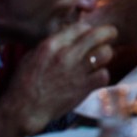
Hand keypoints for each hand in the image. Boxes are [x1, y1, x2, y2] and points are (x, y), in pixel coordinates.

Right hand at [0, 23, 118, 133]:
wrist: (24, 109)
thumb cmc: (25, 81)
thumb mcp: (34, 54)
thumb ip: (54, 43)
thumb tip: (71, 36)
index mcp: (52, 45)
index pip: (81, 26)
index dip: (88, 29)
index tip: (90, 33)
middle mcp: (67, 55)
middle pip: (98, 35)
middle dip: (108, 32)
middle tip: (112, 34)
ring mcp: (77, 72)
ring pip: (106, 53)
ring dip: (106, 54)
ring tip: (101, 57)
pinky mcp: (84, 88)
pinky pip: (104, 75)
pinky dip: (102, 74)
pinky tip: (96, 76)